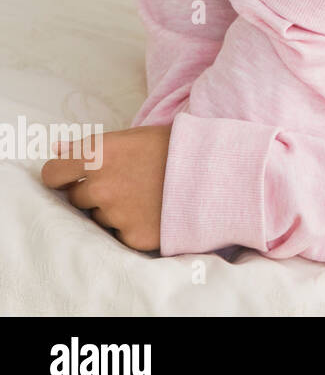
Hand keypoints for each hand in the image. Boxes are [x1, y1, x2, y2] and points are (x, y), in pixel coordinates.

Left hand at [41, 125, 171, 251]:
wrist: (221, 172)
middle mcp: (101, 186)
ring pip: (101, 218)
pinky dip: (136, 227)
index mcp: (98, 155)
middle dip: (95, 194)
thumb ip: (95, 147)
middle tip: (127, 185)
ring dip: (117, 211)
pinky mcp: (133, 237)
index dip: (62, 176)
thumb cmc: (180, 147)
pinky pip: (123, 235)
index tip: (74, 178)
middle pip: (77, 198)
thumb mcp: (136, 137)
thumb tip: (58, 149)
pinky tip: (158, 212)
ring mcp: (117, 214)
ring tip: (148, 198)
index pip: (53, 173)